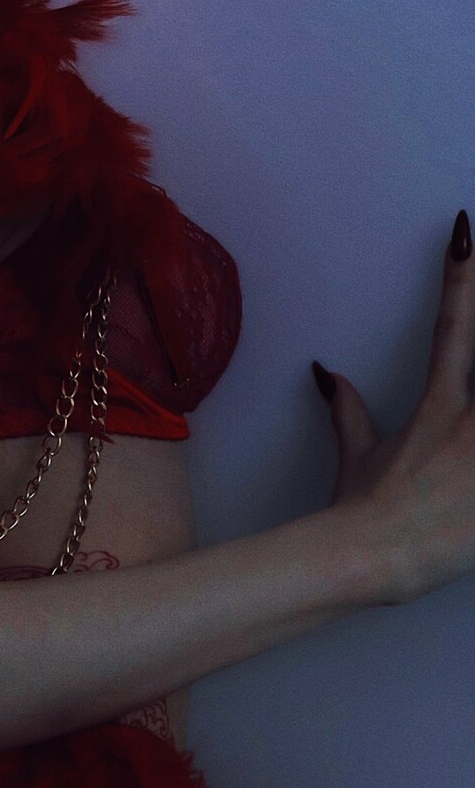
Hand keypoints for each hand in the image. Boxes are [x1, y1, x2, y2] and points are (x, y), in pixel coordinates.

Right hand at [315, 211, 474, 604]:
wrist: (368, 556)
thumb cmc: (361, 509)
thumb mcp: (357, 455)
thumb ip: (349, 411)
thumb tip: (328, 374)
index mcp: (440, 403)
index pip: (452, 324)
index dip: (461, 275)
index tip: (466, 231)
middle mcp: (473, 419)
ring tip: (471, 430)